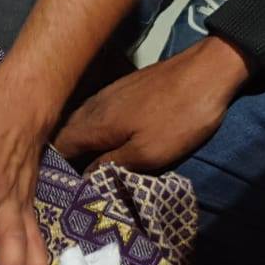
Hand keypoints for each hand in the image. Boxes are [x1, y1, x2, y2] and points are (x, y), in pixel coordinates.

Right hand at [54, 35, 249, 172]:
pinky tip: (109, 145)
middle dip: (67, 161)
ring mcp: (106, 96)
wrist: (207, 71)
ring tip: (91, 170)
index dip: (57, 173)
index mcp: (91, 124)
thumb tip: (85, 178)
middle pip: (66, 138)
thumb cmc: (178, 117)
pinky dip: (98, 134)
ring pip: (82, 126)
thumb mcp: (147, 154)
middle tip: (77, 186)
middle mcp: (91, 107)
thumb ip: (111, 166)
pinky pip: (98, 117)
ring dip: (83, 147)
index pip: (57, 150)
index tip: (64, 193)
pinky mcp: (123, 91)